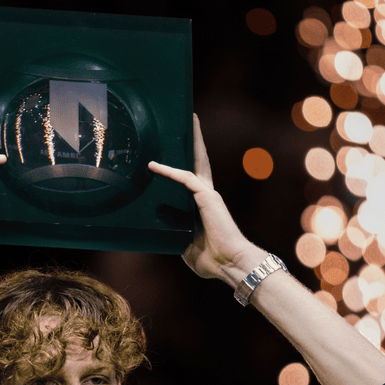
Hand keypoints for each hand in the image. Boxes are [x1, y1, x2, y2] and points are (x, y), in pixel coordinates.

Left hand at [148, 115, 260, 284]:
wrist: (230, 264)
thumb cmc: (213, 260)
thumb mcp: (186, 247)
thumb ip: (175, 237)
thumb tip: (160, 235)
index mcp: (204, 206)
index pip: (193, 179)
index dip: (185, 165)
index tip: (176, 154)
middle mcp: (208, 195)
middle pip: (200, 161)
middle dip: (196, 141)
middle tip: (192, 120)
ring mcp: (208, 194)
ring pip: (196, 162)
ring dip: (192, 142)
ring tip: (187, 121)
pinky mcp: (206, 197)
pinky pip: (184, 179)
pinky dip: (169, 172)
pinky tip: (154, 166)